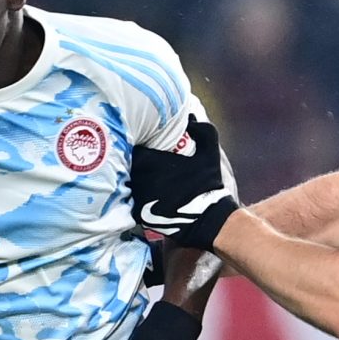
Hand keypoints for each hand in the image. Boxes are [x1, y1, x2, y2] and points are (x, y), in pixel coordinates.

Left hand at [131, 118, 238, 251]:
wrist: (206, 220)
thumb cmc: (207, 186)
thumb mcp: (210, 154)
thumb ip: (203, 132)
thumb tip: (191, 119)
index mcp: (152, 162)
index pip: (134, 148)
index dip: (139, 146)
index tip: (147, 146)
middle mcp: (140, 179)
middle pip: (128, 165)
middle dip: (135, 162)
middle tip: (145, 161)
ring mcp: (138, 197)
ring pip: (129, 182)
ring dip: (135, 178)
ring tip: (147, 178)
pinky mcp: (138, 214)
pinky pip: (132, 200)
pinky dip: (137, 196)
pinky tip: (148, 195)